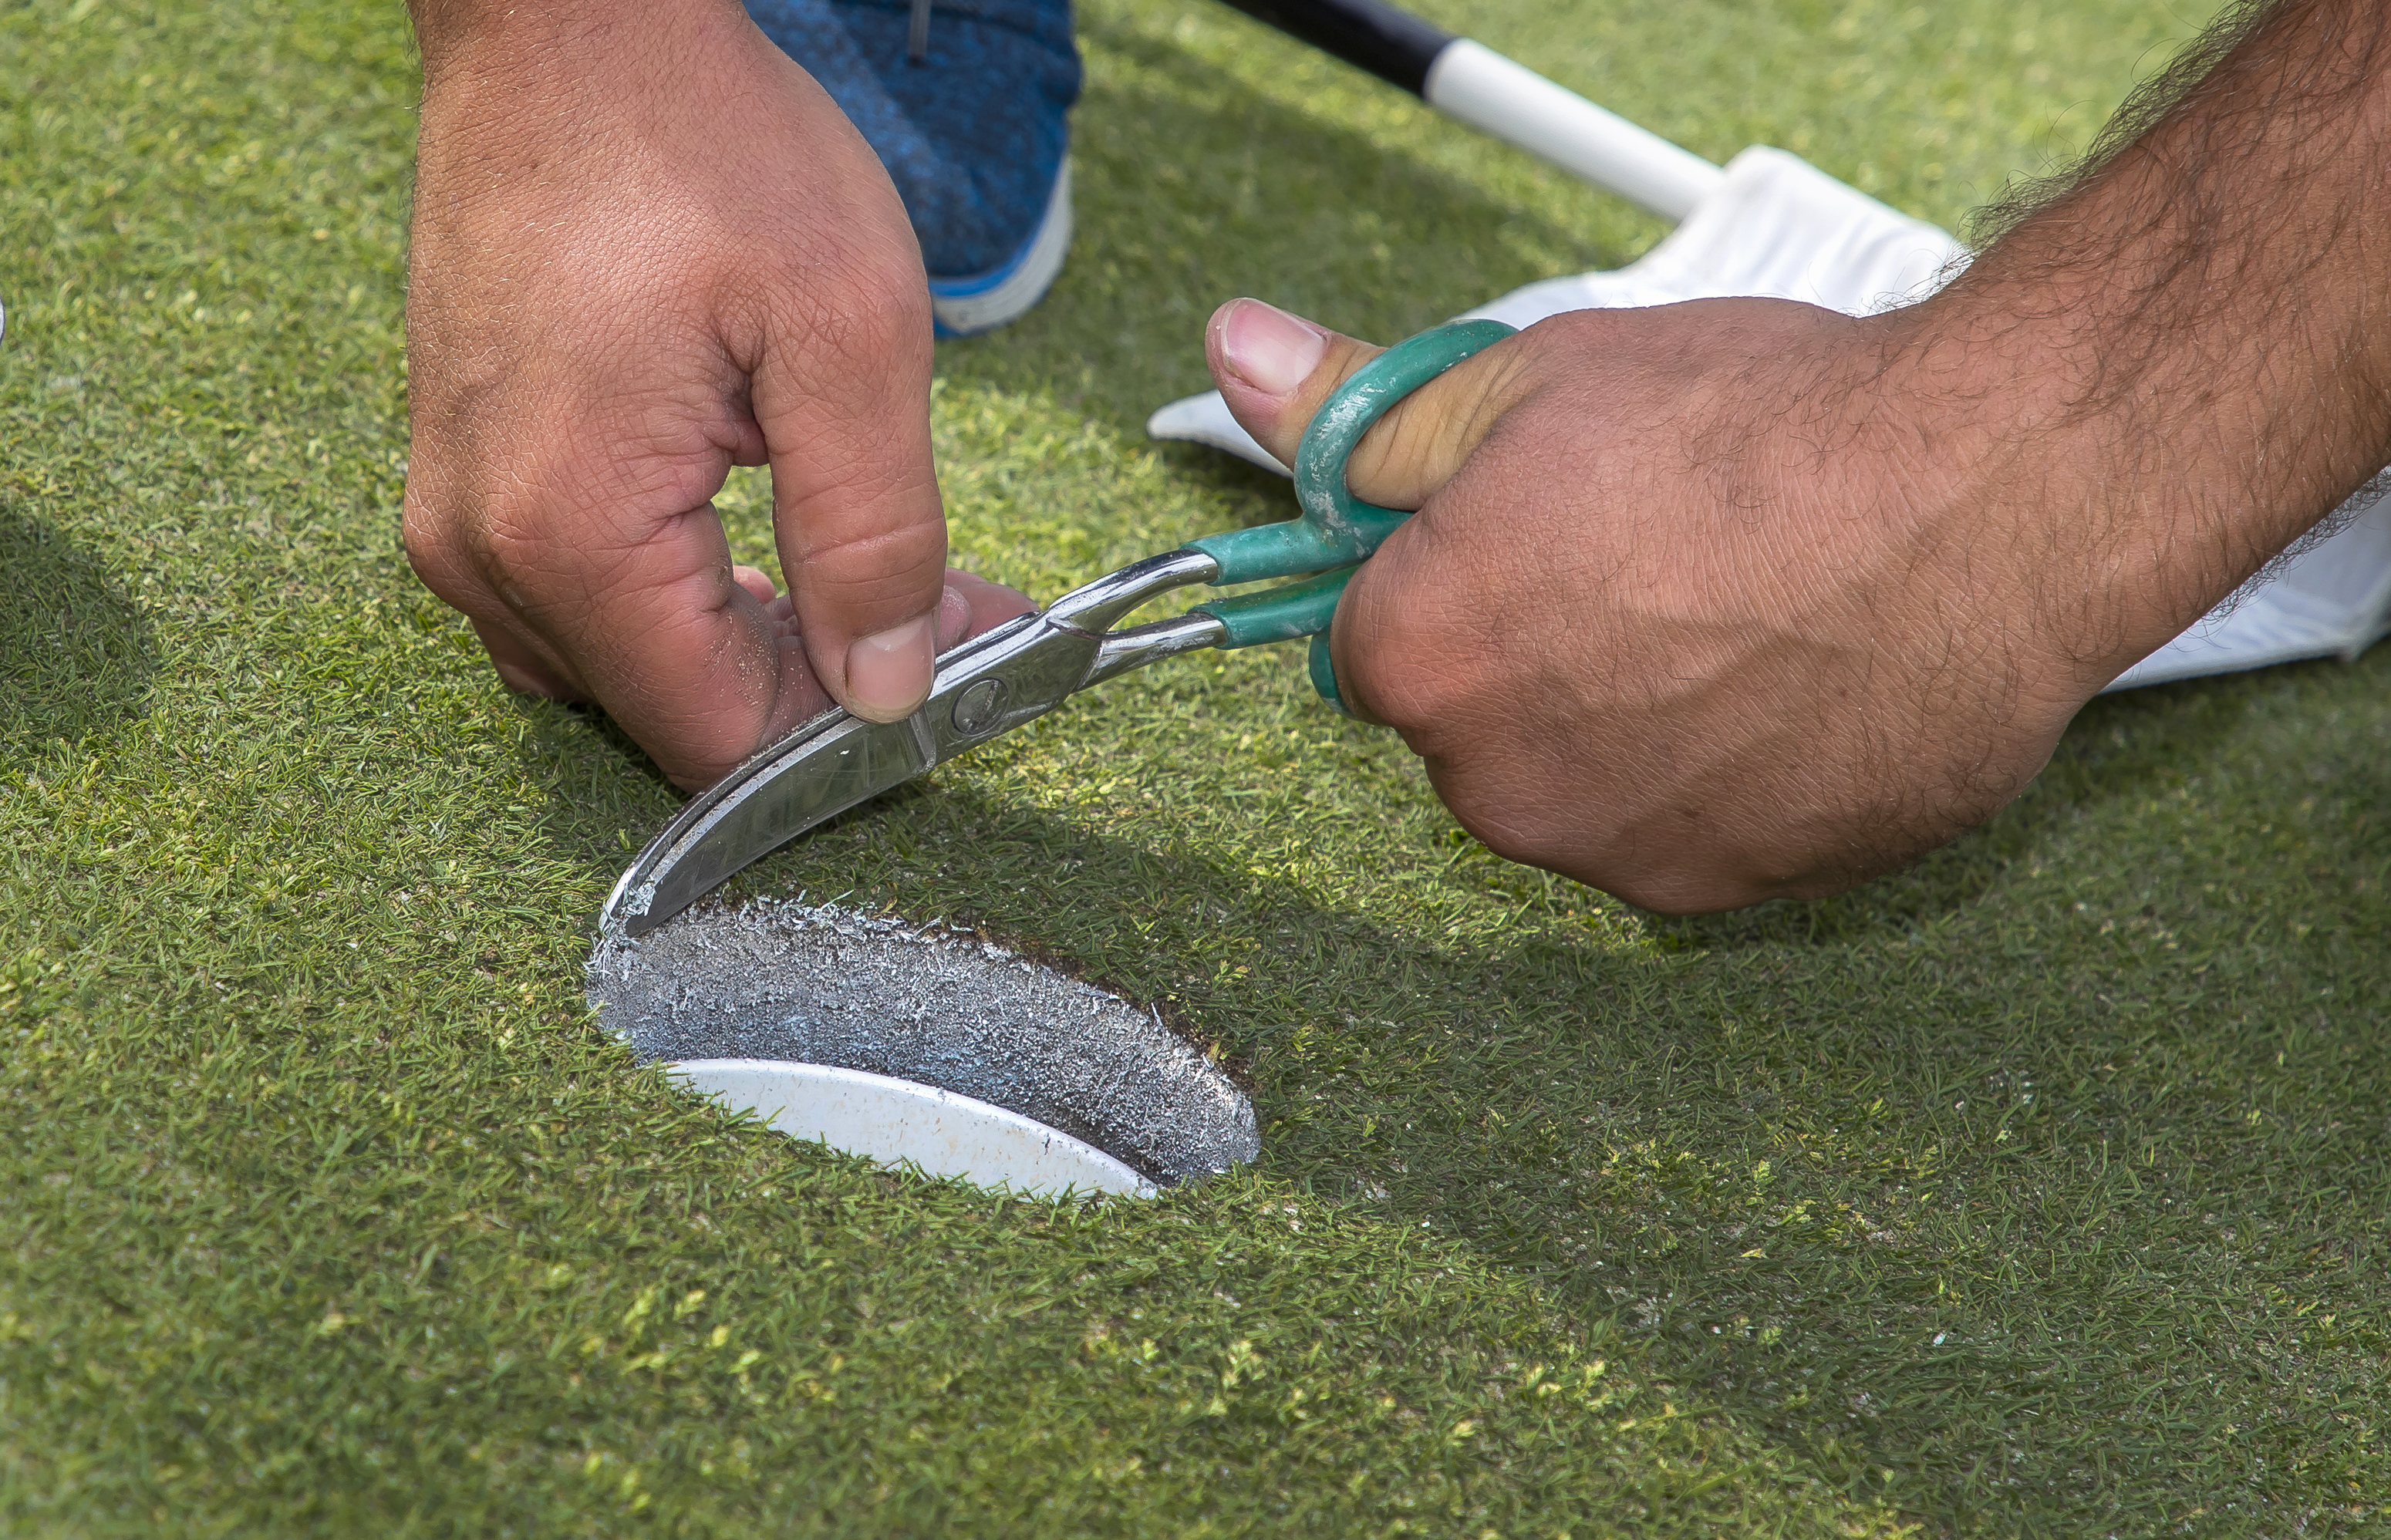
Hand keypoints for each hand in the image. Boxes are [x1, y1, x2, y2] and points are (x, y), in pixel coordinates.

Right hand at [400, 0, 1030, 789]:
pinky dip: (683, 602)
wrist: (568, 28)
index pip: (721, 739)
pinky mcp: (468, 480)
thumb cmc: (706, 148)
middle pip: (673, 715)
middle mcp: (485, 554)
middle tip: (947, 603)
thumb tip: (886, 692)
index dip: (852, 729)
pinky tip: (761, 540)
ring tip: (869, 568)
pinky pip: (581, 605)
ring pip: (629, 671)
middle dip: (818, 686)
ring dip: (754, 647)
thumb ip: (874, 534)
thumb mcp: (848, 334)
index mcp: (572, 533)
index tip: (955, 658)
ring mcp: (461, 519)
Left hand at [1206, 296, 2182, 911]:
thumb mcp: (1535, 378)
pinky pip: (1693, 828)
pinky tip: (1798, 676)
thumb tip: (1241, 363)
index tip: (1521, 534)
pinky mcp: (1739, 890)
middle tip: (1652, 555)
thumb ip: (1365, 408)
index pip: (1370, 641)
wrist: (1992, 498)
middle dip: (1535, 652)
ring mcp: (1622, 852)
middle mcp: (1500, 787)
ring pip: (1585, 782)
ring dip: (1632, 720)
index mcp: (1423, 657)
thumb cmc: (1770, 432)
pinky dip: (1728, 771)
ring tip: (1743, 610)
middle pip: (1473, 724)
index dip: (1448, 574)